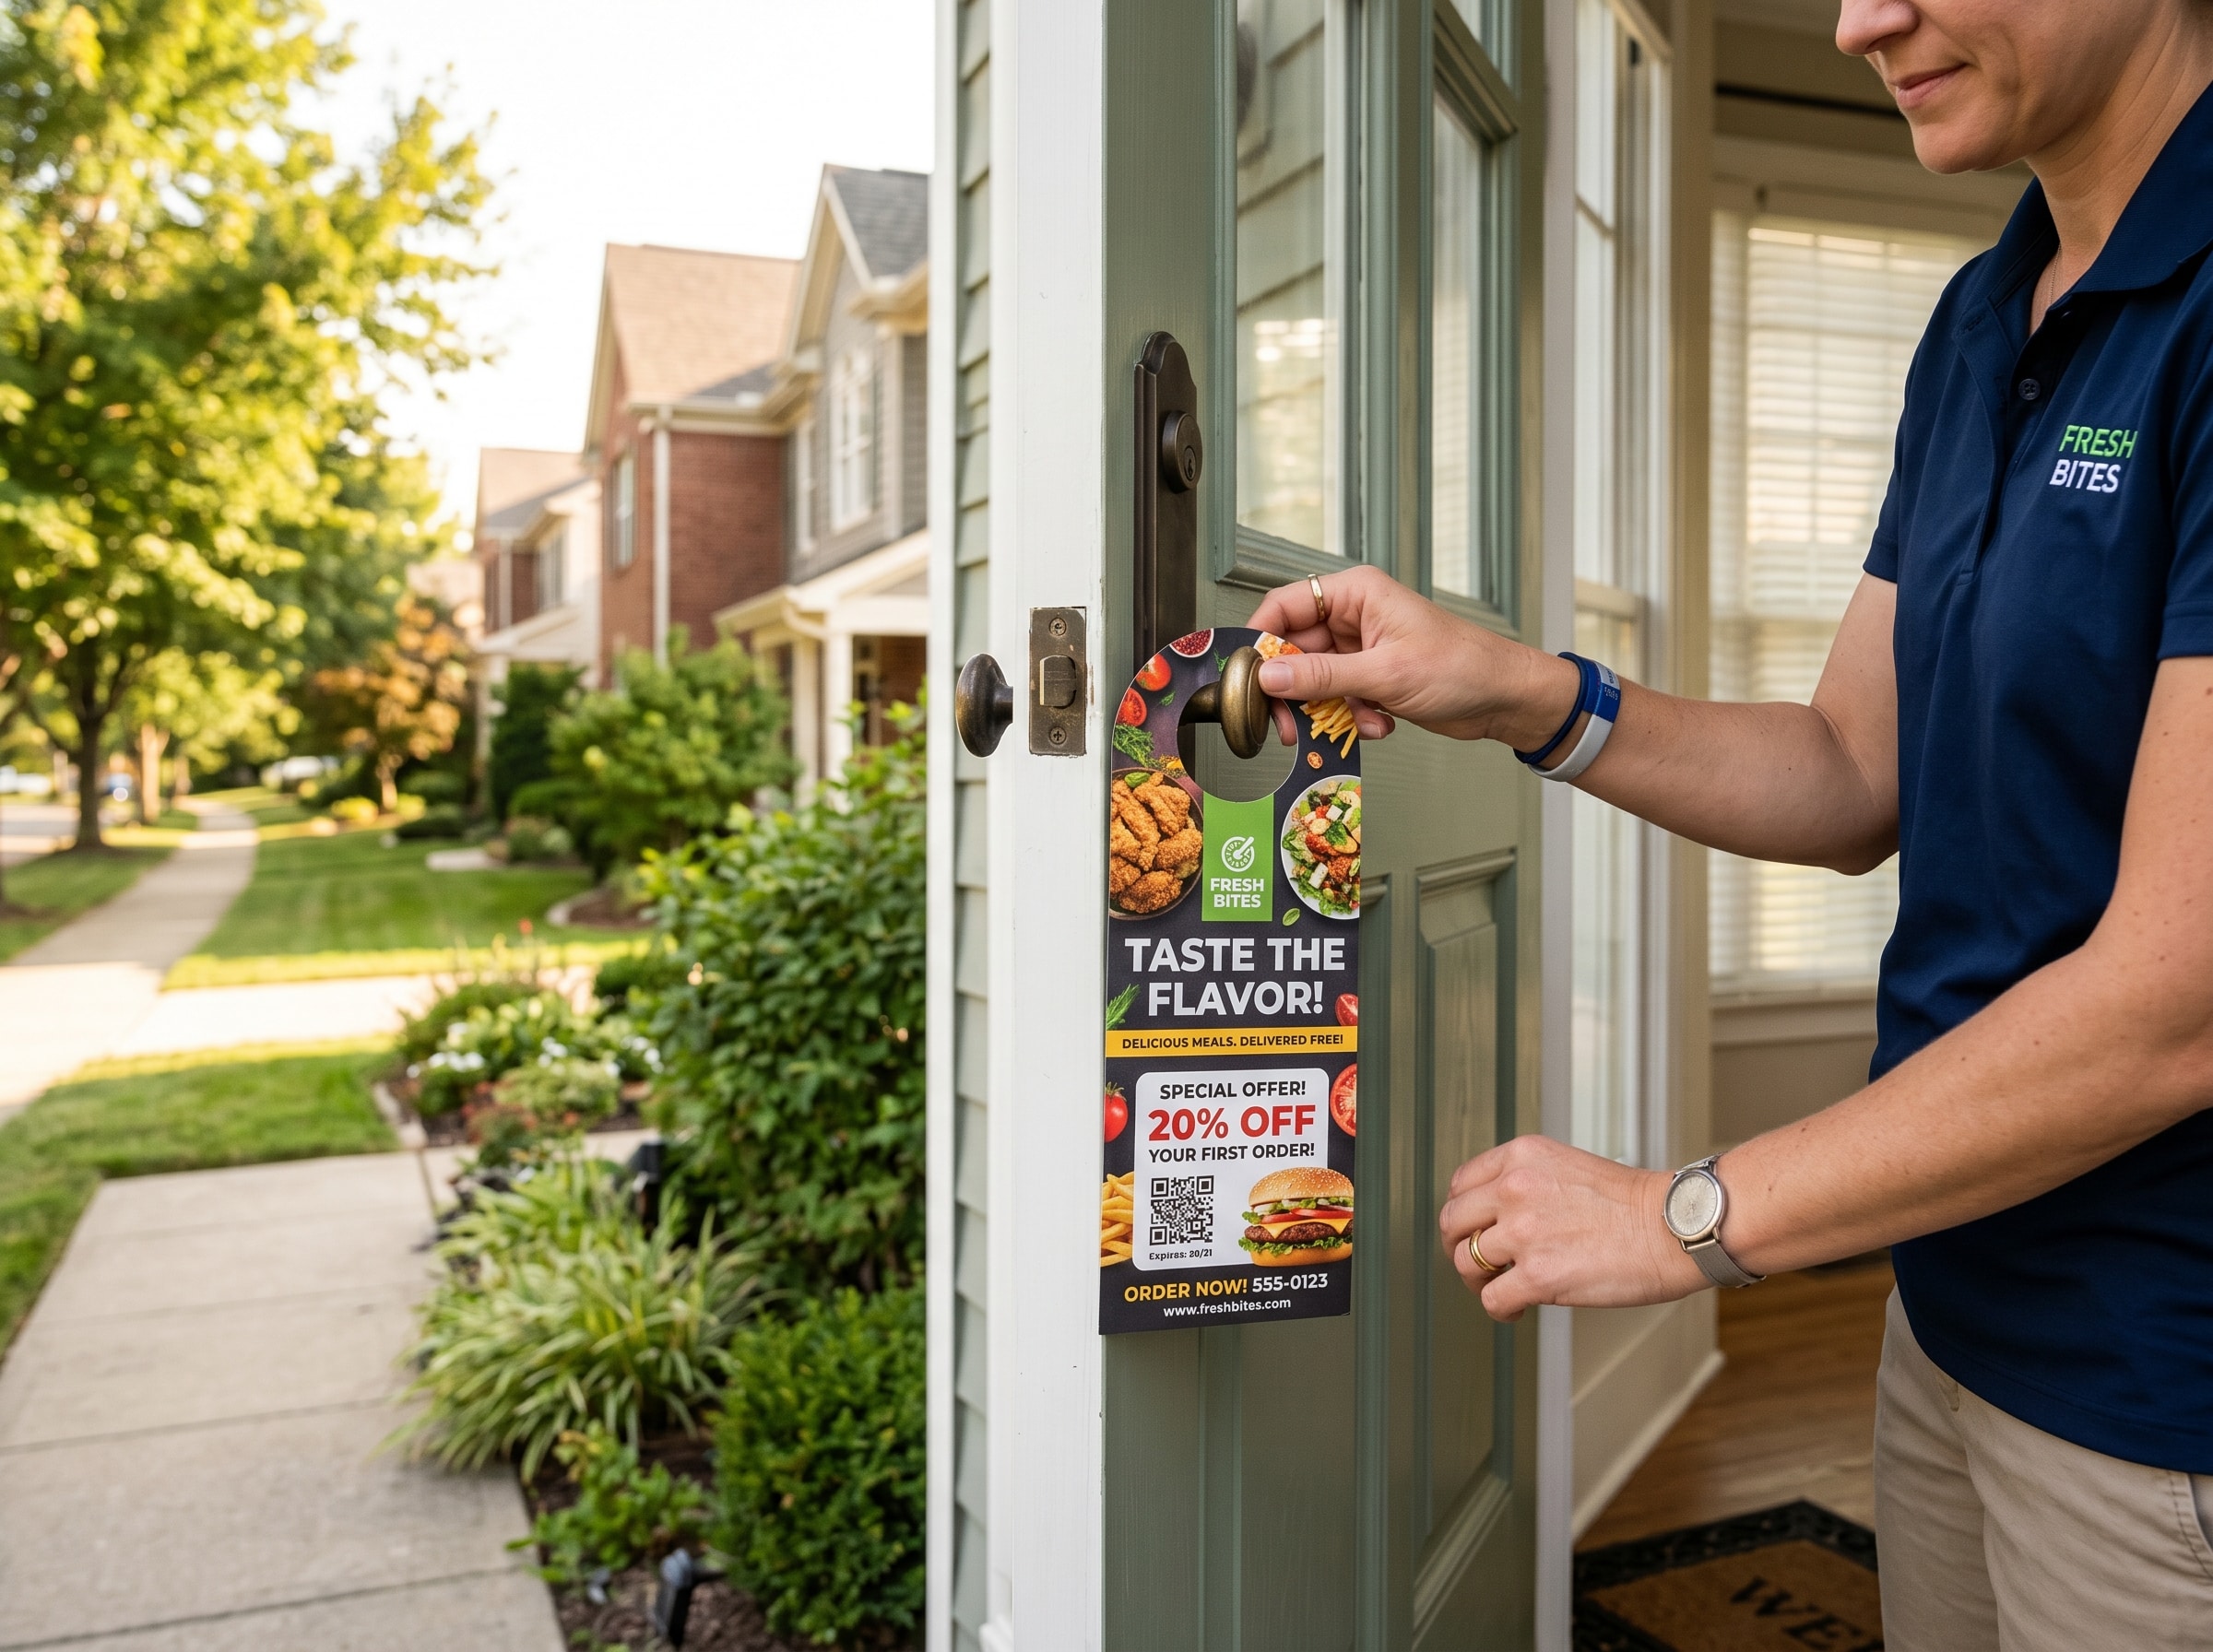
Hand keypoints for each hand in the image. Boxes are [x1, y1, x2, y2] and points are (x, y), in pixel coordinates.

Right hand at [1247, 565, 1577, 748]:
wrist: (1504, 698)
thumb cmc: (1462, 667)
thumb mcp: (1386, 673)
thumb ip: (1322, 676)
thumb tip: (1269, 677)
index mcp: (1355, 594)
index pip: (1285, 606)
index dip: (1260, 639)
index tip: (1247, 677)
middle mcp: (1352, 617)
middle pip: (1293, 651)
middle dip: (1294, 691)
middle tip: (1289, 725)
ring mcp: (1360, 649)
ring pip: (1313, 681)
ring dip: (1327, 710)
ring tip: (1353, 723)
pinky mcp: (1370, 678)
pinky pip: (1336, 699)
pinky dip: (1349, 718)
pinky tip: (1378, 723)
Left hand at [1437, 1135, 1707, 1321]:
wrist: (1672, 1228)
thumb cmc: (1634, 1204)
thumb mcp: (1567, 1166)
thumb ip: (1527, 1182)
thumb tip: (1497, 1215)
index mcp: (1521, 1157)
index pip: (1460, 1184)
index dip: (1463, 1214)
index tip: (1472, 1230)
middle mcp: (1514, 1188)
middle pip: (1453, 1223)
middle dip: (1459, 1247)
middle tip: (1477, 1264)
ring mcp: (1523, 1232)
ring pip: (1466, 1263)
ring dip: (1480, 1281)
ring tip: (1502, 1288)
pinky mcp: (1537, 1275)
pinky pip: (1492, 1299)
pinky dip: (1501, 1310)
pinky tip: (1517, 1310)